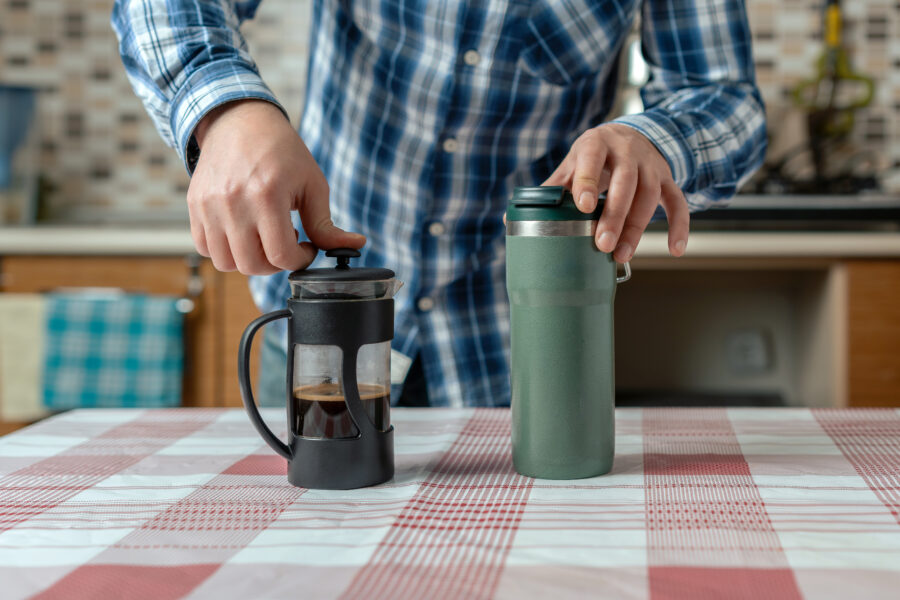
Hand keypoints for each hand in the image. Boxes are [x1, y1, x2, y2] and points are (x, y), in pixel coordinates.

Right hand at [188, 99, 364, 274]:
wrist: (240, 121)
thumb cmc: (282, 151)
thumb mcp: (312, 184)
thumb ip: (326, 224)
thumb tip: (356, 245)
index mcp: (266, 195)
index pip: (281, 256)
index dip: (300, 259)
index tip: (306, 247)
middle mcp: (233, 203)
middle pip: (253, 265)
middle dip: (275, 263)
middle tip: (285, 243)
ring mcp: (209, 205)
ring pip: (226, 263)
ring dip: (249, 259)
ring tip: (263, 237)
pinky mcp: (195, 205)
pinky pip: (205, 248)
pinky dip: (225, 250)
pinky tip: (242, 233)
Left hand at [544, 123, 688, 261]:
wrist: (628, 135)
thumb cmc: (593, 156)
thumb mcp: (572, 163)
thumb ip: (552, 187)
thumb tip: (514, 217)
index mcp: (596, 144)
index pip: (592, 158)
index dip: (588, 182)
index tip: (583, 207)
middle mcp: (627, 150)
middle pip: (626, 181)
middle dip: (615, 215)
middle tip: (603, 244)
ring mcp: (651, 164)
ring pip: (649, 194)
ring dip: (637, 227)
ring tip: (622, 255)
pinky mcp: (668, 178)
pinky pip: (678, 202)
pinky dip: (679, 226)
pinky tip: (674, 250)